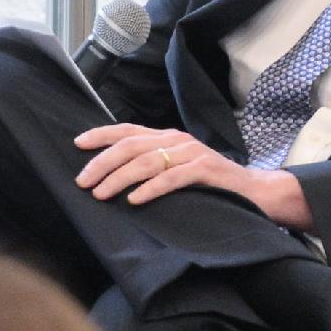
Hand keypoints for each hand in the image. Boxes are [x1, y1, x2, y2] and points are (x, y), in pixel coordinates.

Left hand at [74, 125, 310, 228]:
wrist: (252, 190)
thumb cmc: (207, 183)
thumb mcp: (175, 168)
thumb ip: (150, 165)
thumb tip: (109, 176)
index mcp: (167, 137)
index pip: (128, 130)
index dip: (102, 135)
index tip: (77, 144)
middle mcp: (177, 140)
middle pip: (131, 146)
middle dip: (103, 163)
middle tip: (83, 182)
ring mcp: (192, 153)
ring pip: (148, 161)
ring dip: (120, 178)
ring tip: (101, 194)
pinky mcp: (205, 170)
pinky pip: (172, 178)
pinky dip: (151, 189)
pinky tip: (134, 200)